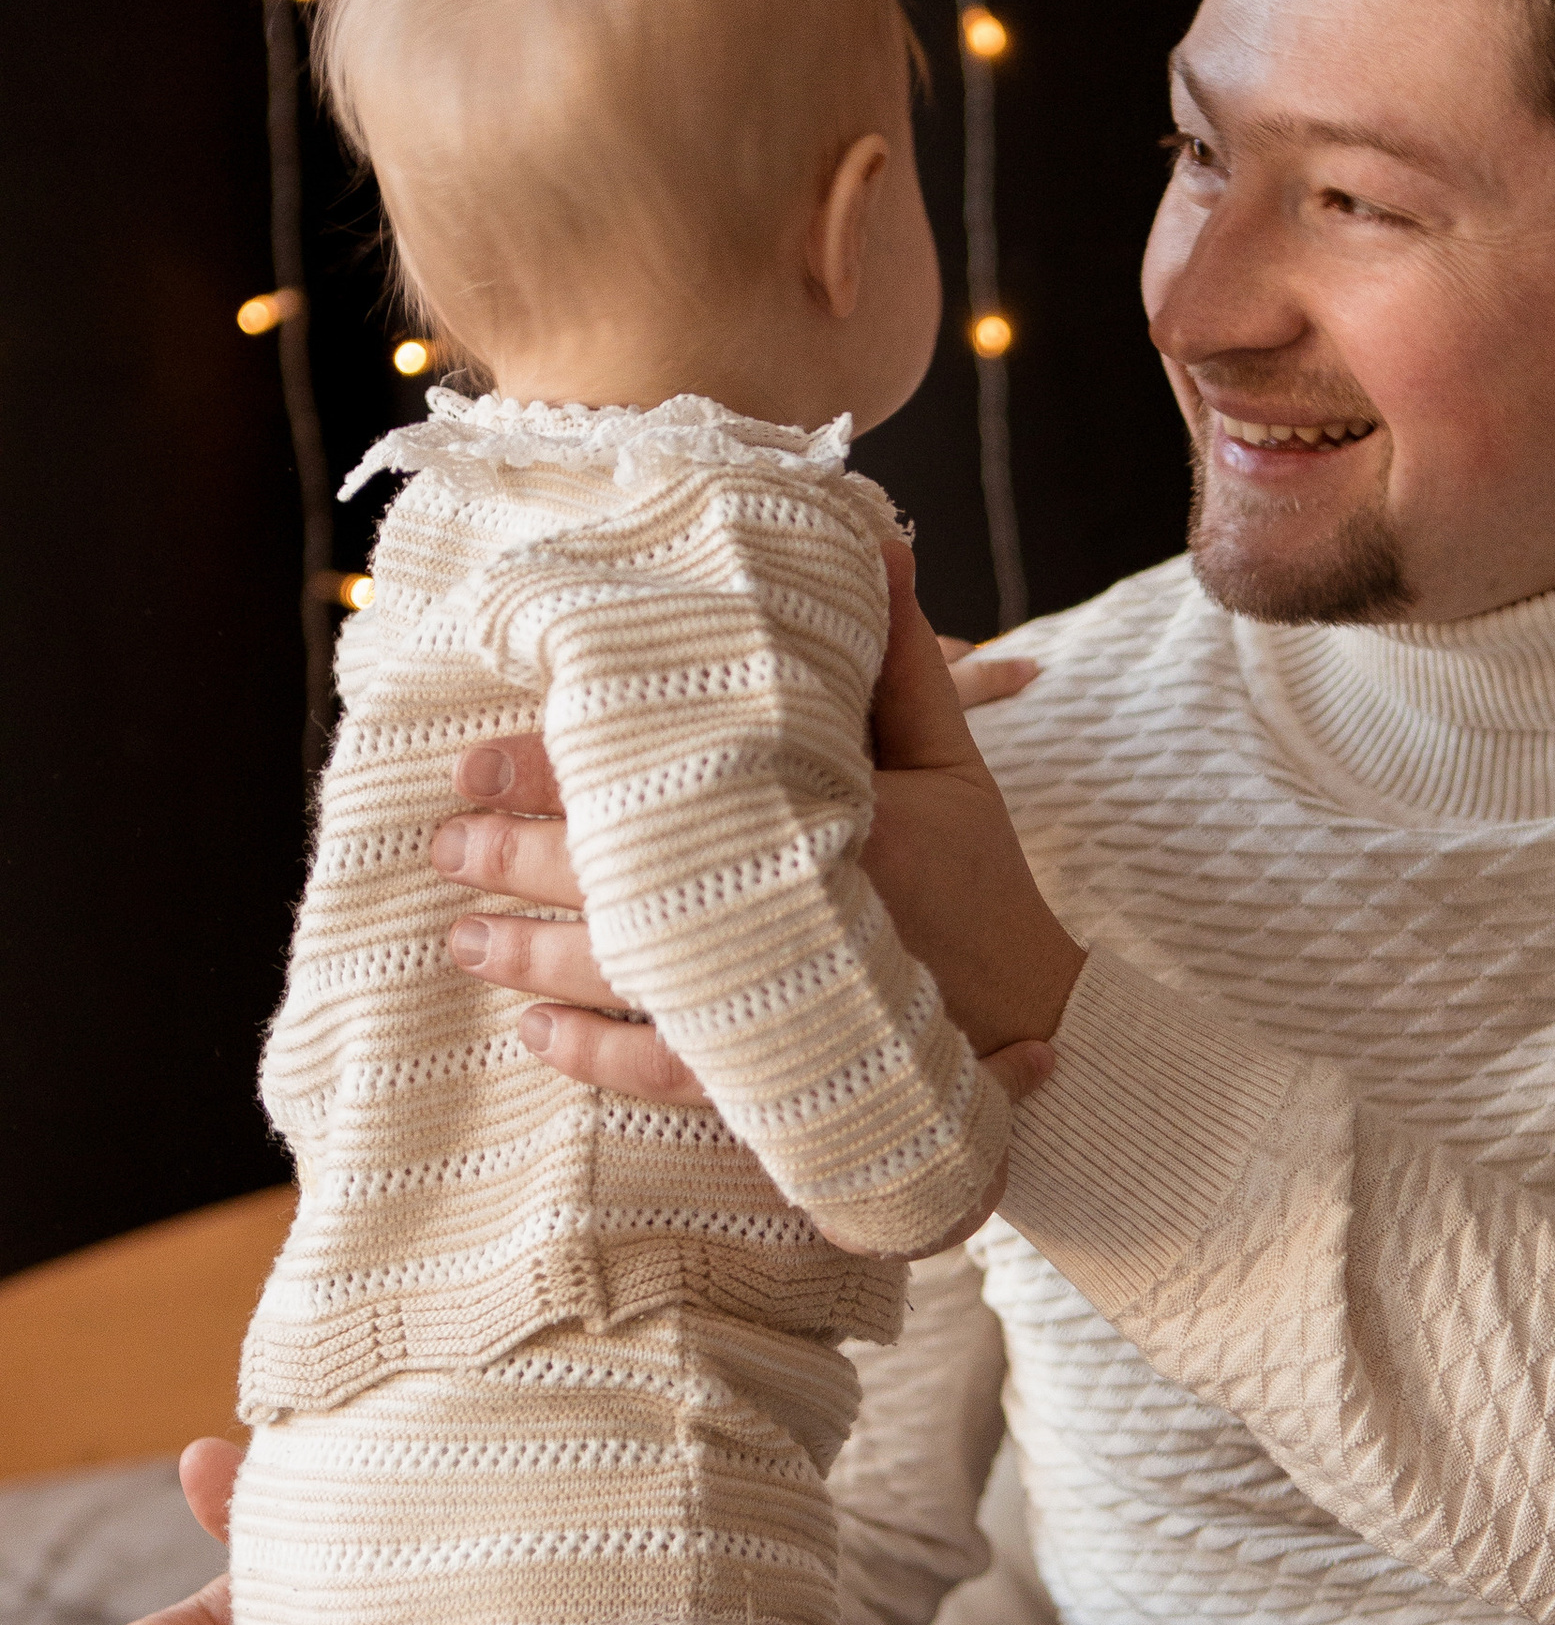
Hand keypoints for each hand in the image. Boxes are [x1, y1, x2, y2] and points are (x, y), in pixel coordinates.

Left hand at [432, 568, 1079, 1090]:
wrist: (1041, 1026)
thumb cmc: (986, 887)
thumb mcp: (955, 766)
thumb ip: (901, 664)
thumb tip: (874, 546)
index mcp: (829, 818)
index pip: (665, 779)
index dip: (556, 767)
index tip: (474, 754)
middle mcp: (792, 908)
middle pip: (621, 878)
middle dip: (517, 856)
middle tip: (443, 837)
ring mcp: (779, 1001)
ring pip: (625, 977)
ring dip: (529, 955)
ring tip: (461, 936)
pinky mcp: (776, 1078)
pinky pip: (664, 1072)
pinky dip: (594, 1054)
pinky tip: (536, 1033)